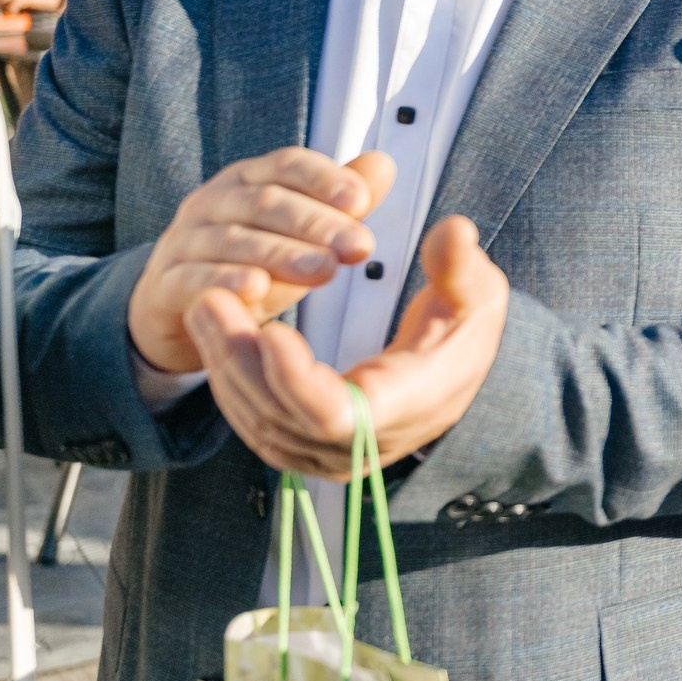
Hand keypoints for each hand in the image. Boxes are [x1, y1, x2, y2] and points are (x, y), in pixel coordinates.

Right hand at [128, 149, 392, 374]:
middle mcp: (214, 201)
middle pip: (265, 202)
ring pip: (233, 240)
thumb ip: (339, 202)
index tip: (362, 201)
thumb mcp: (301, 231)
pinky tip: (255, 289)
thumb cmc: (253, 258)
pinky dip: (222, 281)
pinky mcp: (166, 283)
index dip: (324, 179)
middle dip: (316, 223)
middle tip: (359, 246)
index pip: (287, 165)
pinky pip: (192, 279)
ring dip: (281, 254)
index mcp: (250, 179)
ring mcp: (186, 240)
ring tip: (325, 270)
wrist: (179, 306)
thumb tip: (384, 165)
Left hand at [187, 214, 510, 475]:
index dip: (294, 378)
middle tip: (210, 297)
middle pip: (279, 415)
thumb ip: (461, 267)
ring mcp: (325, 450)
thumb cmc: (462, 337)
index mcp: (399, 409)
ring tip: (205, 303)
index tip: (272, 328)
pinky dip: (230, 376)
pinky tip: (216, 332)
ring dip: (224, 362)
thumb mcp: (476, 296)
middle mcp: (357, 444)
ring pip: (256, 419)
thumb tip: (454, 230)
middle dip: (238, 356)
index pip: (333, 414)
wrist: (455, 381)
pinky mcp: (302, 443)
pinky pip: (254, 418)